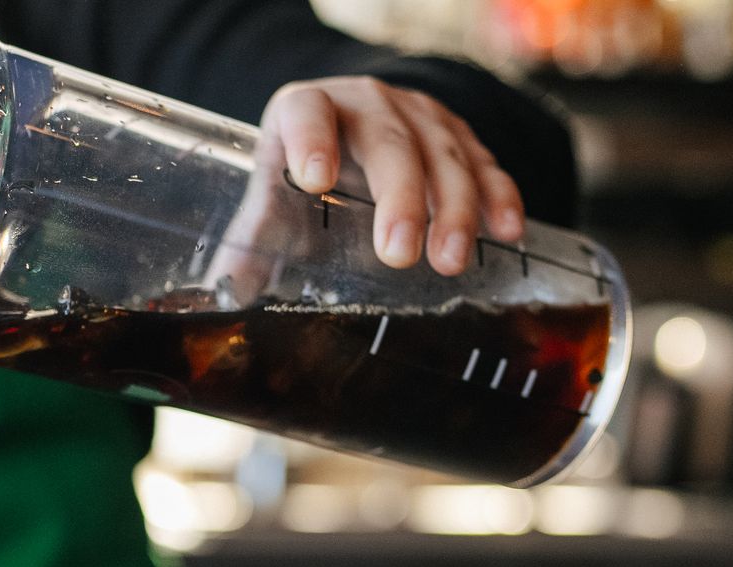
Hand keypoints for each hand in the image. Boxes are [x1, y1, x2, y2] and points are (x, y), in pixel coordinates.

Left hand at [261, 76, 525, 275]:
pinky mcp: (457, 133)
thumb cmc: (301, 180)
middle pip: (386, 141)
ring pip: (442, 152)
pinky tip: (506, 233)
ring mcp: (416, 113)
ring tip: (449, 262)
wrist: (351, 133)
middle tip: (399, 253)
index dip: (310, 140)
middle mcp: (363, 102)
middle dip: (399, 197)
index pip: (305, 113)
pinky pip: (484, 161)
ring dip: (453, 208)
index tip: (314, 181)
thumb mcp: (272, 206)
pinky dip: (498, 195)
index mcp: (304, 111)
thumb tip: (225, 298)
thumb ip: (249, 246)